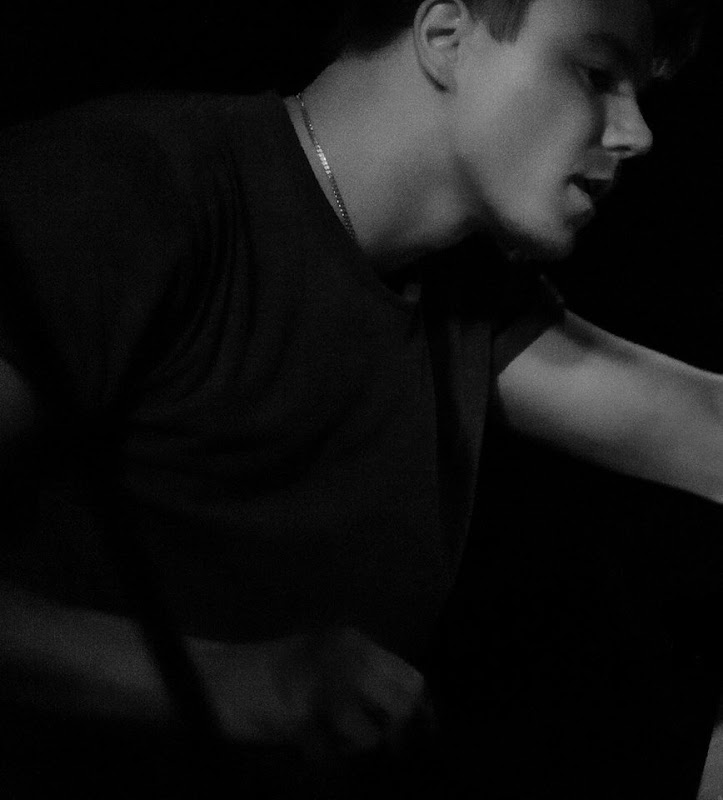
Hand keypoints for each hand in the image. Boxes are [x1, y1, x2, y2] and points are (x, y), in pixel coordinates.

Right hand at [199, 626, 434, 761]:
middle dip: (398, 726)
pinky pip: (359, 736)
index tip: (413, 735)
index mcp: (352, 639)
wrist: (218, 682)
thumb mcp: (318, 667)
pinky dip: (342, 751)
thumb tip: (402, 715)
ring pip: (390, 718)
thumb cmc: (263, 680)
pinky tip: (314, 745)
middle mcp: (352, 649)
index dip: (415, 708)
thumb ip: (357, 681)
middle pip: (408, 694)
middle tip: (373, 745)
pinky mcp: (323, 700)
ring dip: (368, 739)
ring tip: (333, 741)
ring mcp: (340, 671)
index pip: (409, 674)